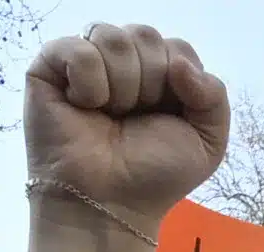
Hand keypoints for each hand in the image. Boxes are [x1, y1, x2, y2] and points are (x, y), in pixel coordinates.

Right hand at [24, 22, 229, 233]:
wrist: (112, 203)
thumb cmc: (155, 175)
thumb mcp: (207, 141)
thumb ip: (214, 95)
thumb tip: (178, 63)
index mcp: (160, 73)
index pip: (177, 47)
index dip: (178, 83)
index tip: (167, 117)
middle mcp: (123, 62)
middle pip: (145, 36)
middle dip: (150, 84)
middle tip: (134, 119)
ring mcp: (85, 63)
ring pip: (113, 37)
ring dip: (121, 86)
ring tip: (110, 116)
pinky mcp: (50, 69)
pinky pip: (78, 49)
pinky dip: (89, 83)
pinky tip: (84, 108)